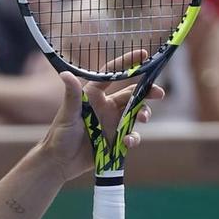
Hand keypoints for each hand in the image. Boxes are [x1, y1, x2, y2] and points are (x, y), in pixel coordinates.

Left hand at [43, 68, 159, 180]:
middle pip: (132, 94)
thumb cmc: (59, 136)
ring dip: (144, 114)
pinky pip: (130, 136)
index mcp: (94, 95)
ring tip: (144, 118)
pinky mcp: (114, 139)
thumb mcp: (67, 114)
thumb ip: (71, 95)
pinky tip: (128, 142)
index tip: (143, 55)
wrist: (58, 163)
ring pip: (135, 113)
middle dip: (148, 92)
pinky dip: (133, 138)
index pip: (113, 74)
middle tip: (159, 94)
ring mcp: (112, 123)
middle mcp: (106, 106)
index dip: (127, 63)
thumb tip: (65, 74)